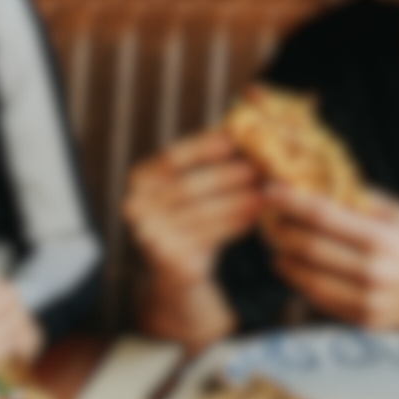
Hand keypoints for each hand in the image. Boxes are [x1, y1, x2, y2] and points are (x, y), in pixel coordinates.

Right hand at [123, 130, 263, 287]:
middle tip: (258, 168)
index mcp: (139, 179)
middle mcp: (136, 206)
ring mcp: (148, 234)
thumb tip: (236, 127)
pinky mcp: (168, 258)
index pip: (171, 157)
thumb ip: (204, 160)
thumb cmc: (187, 216)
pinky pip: (209, 237)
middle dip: (227, 175)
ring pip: (202, 213)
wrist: (174, 271)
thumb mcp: (187, 185)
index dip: (203, 147)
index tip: (233, 140)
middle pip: (188, 186)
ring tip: (263, 193)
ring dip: (237, 201)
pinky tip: (254, 216)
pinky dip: (235, 225)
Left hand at [264, 185, 398, 332]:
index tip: (270, 189)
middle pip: (309, 248)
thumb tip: (324, 184)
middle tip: (267, 217)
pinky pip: (325, 303)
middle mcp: (373, 272)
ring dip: (286, 261)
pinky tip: (298, 271)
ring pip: (310, 280)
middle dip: (281, 230)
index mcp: (383, 237)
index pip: (322, 216)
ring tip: (276, 245)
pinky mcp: (369, 323)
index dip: (290, 201)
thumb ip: (364, 201)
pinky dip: (305, 286)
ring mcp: (370, 302)